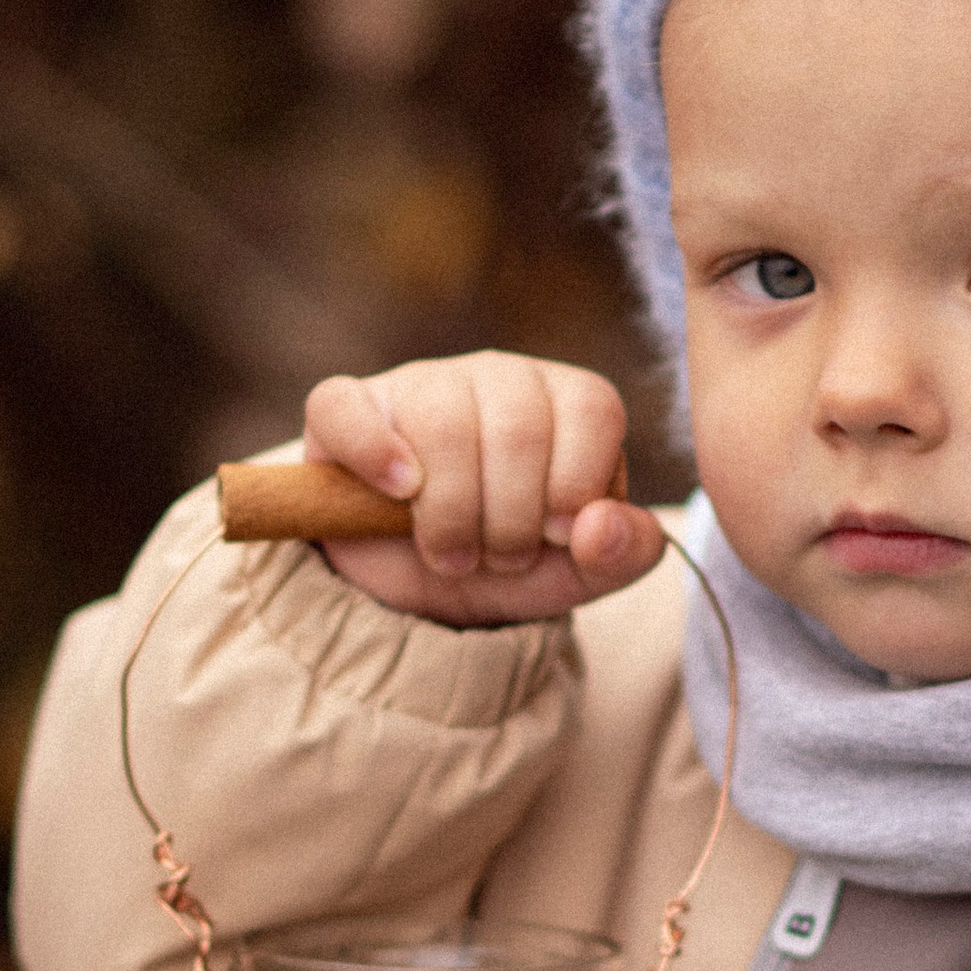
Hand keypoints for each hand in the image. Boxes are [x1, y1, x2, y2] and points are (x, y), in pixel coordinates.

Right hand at [300, 352, 664, 625]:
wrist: (424, 594)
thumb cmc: (512, 564)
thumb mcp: (581, 572)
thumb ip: (623, 552)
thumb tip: (598, 528)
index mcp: (566, 400)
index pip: (592, 408)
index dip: (576, 485)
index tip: (555, 537)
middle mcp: (498, 376)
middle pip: (518, 426)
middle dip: (512, 521)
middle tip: (498, 558)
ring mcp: (421, 384)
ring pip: (442, 422)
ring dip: (451, 514)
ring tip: (451, 554)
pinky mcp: (346, 410)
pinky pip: (347, 407)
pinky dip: (374, 453)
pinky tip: (400, 492)